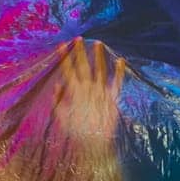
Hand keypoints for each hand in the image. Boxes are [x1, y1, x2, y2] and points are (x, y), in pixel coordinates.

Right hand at [48, 37, 126, 151]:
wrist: (94, 142)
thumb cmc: (75, 131)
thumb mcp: (60, 116)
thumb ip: (58, 99)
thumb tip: (58, 84)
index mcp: (74, 92)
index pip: (68, 70)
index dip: (64, 57)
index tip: (61, 45)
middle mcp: (88, 88)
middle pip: (83, 66)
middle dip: (80, 51)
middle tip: (79, 38)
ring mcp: (101, 92)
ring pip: (100, 70)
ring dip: (99, 56)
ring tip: (98, 42)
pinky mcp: (113, 97)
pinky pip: (117, 82)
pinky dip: (119, 71)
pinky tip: (121, 60)